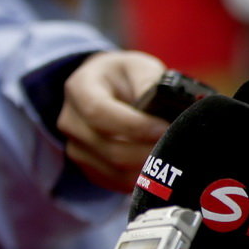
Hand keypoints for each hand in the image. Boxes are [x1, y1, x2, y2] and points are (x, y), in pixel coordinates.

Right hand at [60, 50, 169, 191]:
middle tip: (178, 146)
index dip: (134, 126)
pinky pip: (116, 181)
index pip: (99, 113)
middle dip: (147, 151)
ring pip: (114, 170)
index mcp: (80, 88)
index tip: (163, 129)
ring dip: (147, 168)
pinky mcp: (88, 168)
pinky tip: (160, 167)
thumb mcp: (139, 67)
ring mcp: (76, 148)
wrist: (106, 89)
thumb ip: (150, 82)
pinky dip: (141, 178)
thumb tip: (166, 104)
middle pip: (108, 148)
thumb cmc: (126, 77)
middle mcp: (70, 121)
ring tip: (172, 156)